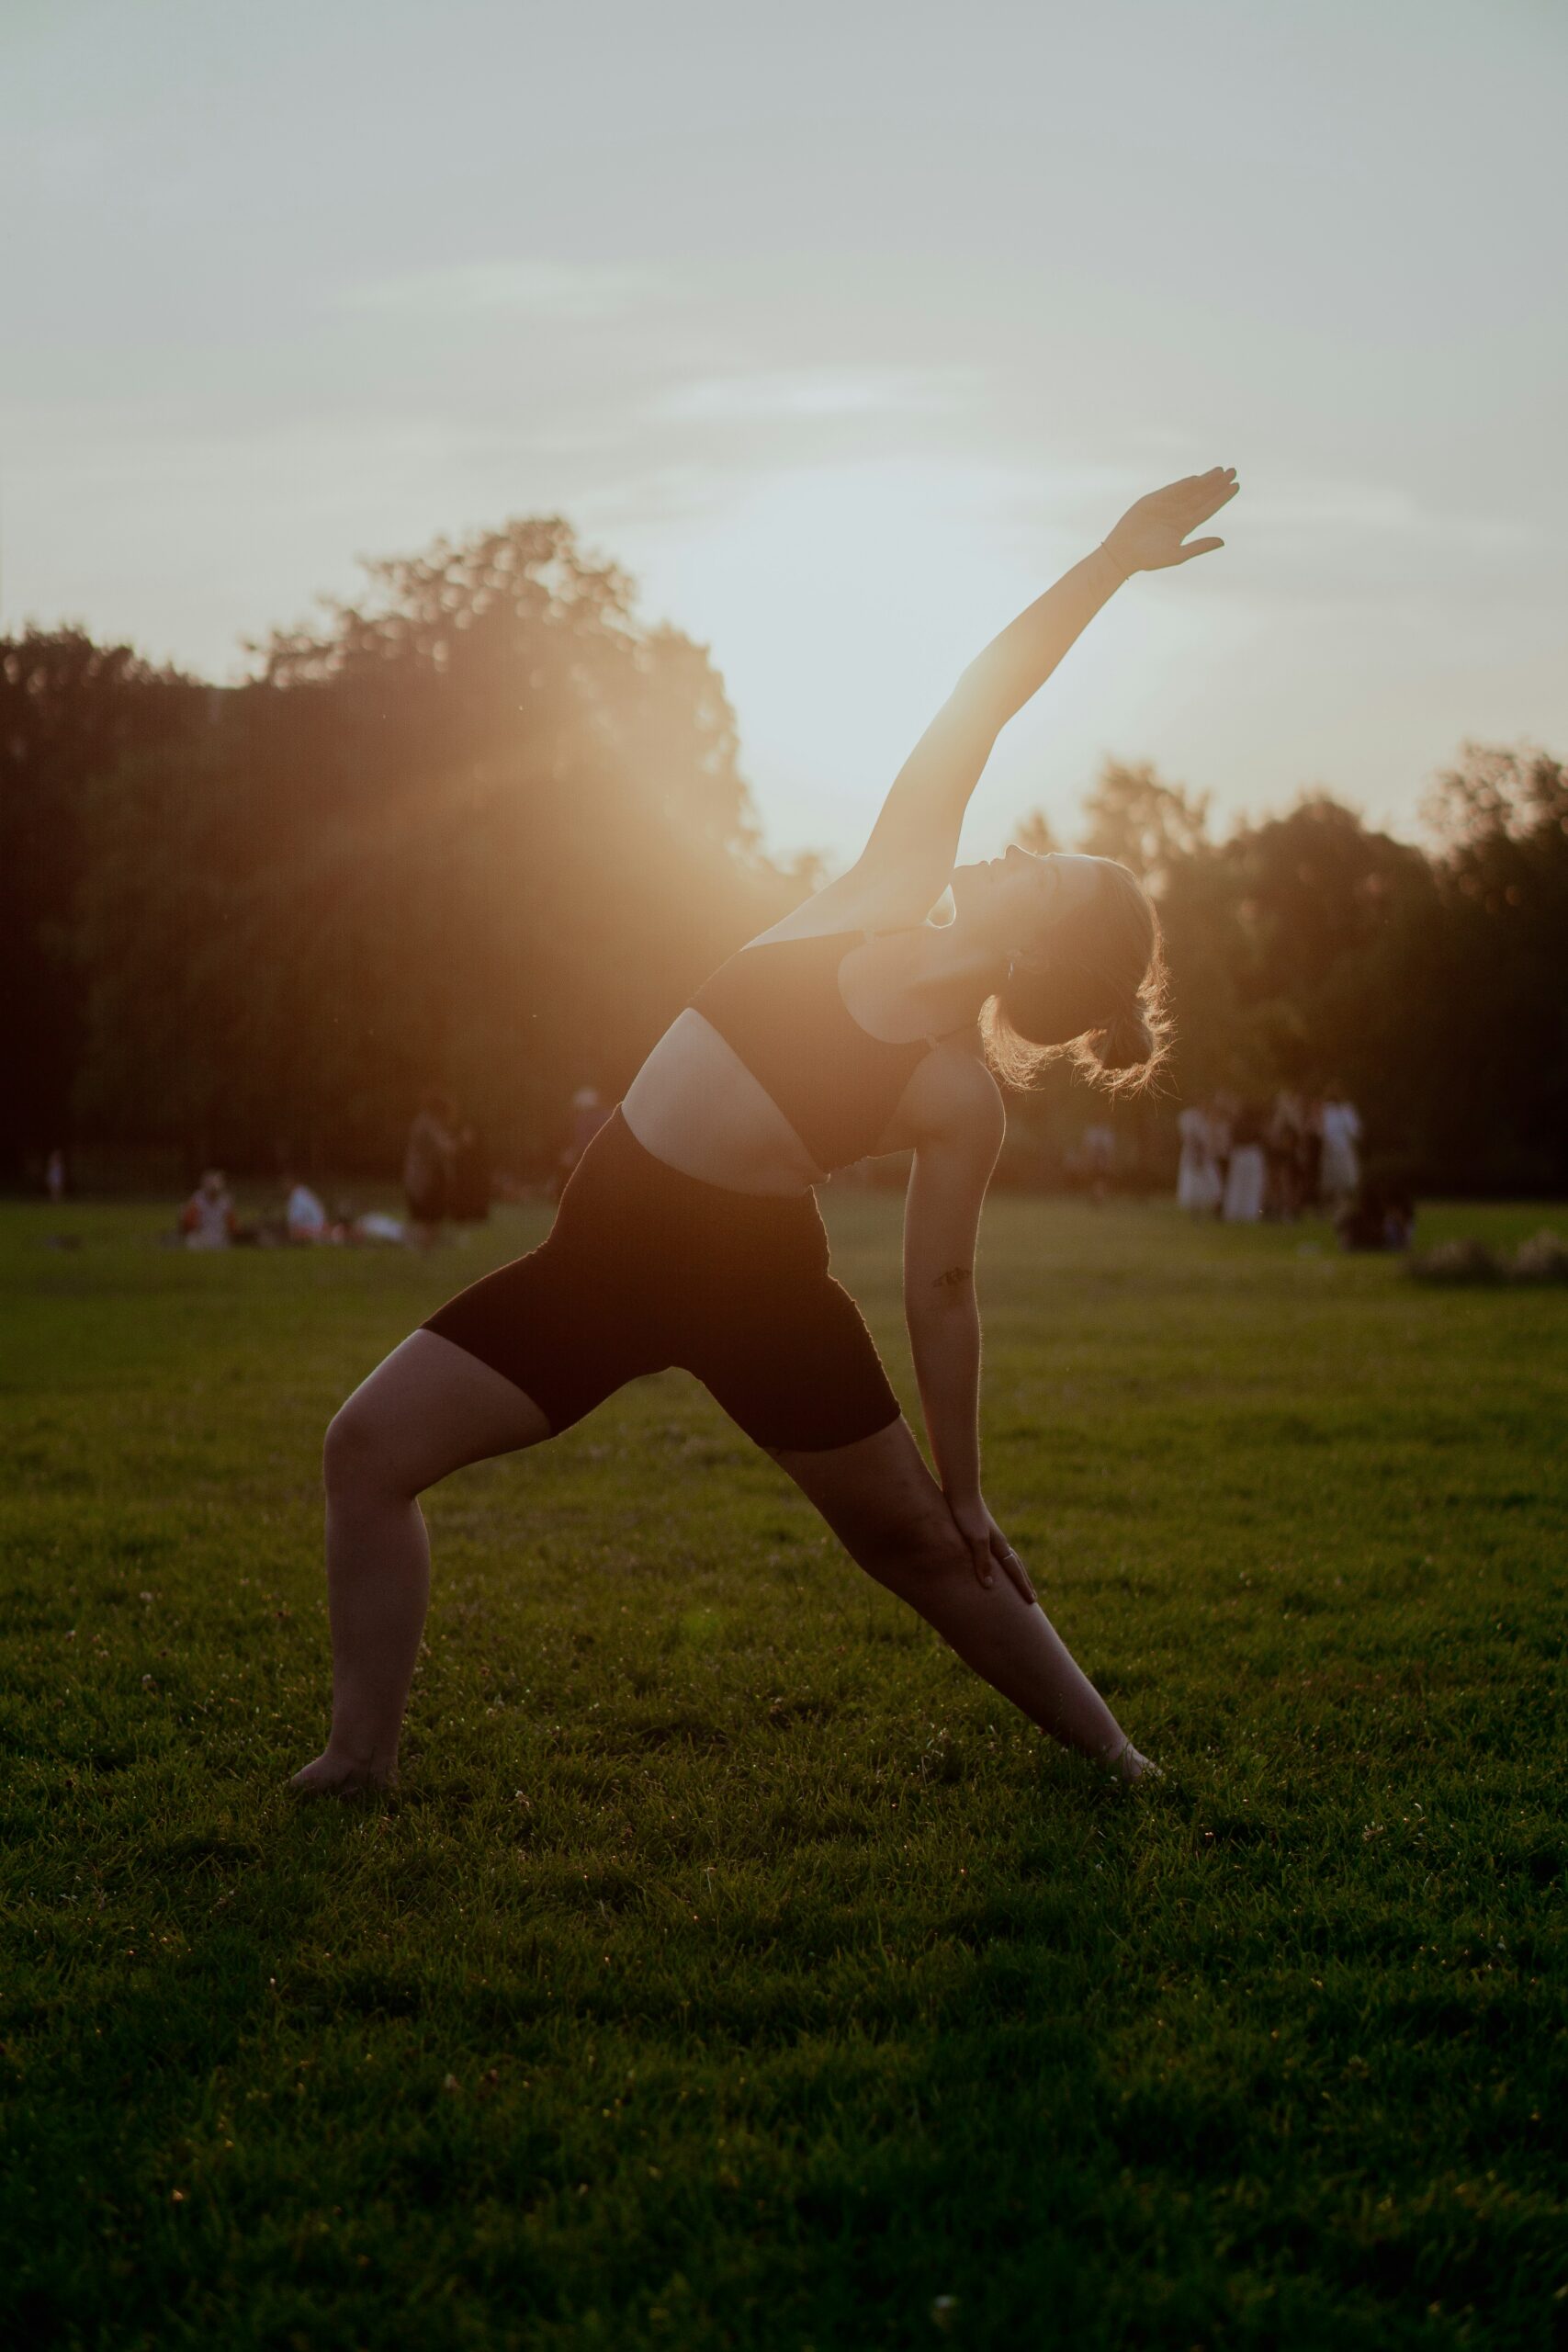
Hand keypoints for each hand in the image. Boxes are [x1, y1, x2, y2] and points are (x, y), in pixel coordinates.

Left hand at [945, 1493, 1037, 1604]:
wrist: (960, 1489)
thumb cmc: (966, 1515)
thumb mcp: (974, 1540)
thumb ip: (982, 1562)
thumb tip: (990, 1586)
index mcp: (1000, 1545)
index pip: (1015, 1570)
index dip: (1023, 1587)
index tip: (1032, 1602)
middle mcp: (998, 1541)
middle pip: (1015, 1565)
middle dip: (1024, 1582)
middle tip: (1032, 1599)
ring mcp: (990, 1535)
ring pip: (1007, 1558)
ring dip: (1014, 1572)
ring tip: (1017, 1583)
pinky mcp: (980, 1530)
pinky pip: (995, 1553)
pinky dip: (1000, 1563)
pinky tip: (993, 1563)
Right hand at [1101, 465, 1238, 575]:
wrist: (1124, 554)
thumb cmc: (1149, 558)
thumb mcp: (1178, 554)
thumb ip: (1200, 546)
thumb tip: (1222, 541)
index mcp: (1185, 526)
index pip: (1208, 508)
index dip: (1222, 497)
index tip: (1236, 486)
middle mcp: (1178, 513)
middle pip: (1202, 496)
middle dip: (1217, 484)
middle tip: (1233, 471)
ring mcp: (1166, 505)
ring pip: (1190, 490)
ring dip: (1205, 480)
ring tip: (1220, 470)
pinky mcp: (1153, 499)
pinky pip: (1172, 490)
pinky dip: (1184, 484)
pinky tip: (1198, 478)